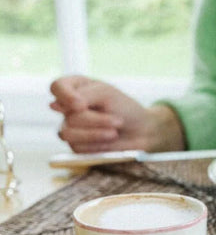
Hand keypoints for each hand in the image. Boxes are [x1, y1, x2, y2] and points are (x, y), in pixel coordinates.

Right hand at [50, 75, 185, 152]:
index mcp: (75, 88)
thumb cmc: (125, 108)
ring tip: (114, 133)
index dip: (65, 96)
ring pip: (67, 133)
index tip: (81, 104)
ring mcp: (70, 127)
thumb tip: (54, 105)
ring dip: (94, 134)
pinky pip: (77, 148)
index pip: (56, 87)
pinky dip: (96, 145)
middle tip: (117, 121)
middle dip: (95, 120)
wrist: (141, 131)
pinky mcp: (77, 146)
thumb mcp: (107, 94)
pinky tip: (109, 141)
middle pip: (67, 115)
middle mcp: (68, 107)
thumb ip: (83, 96)